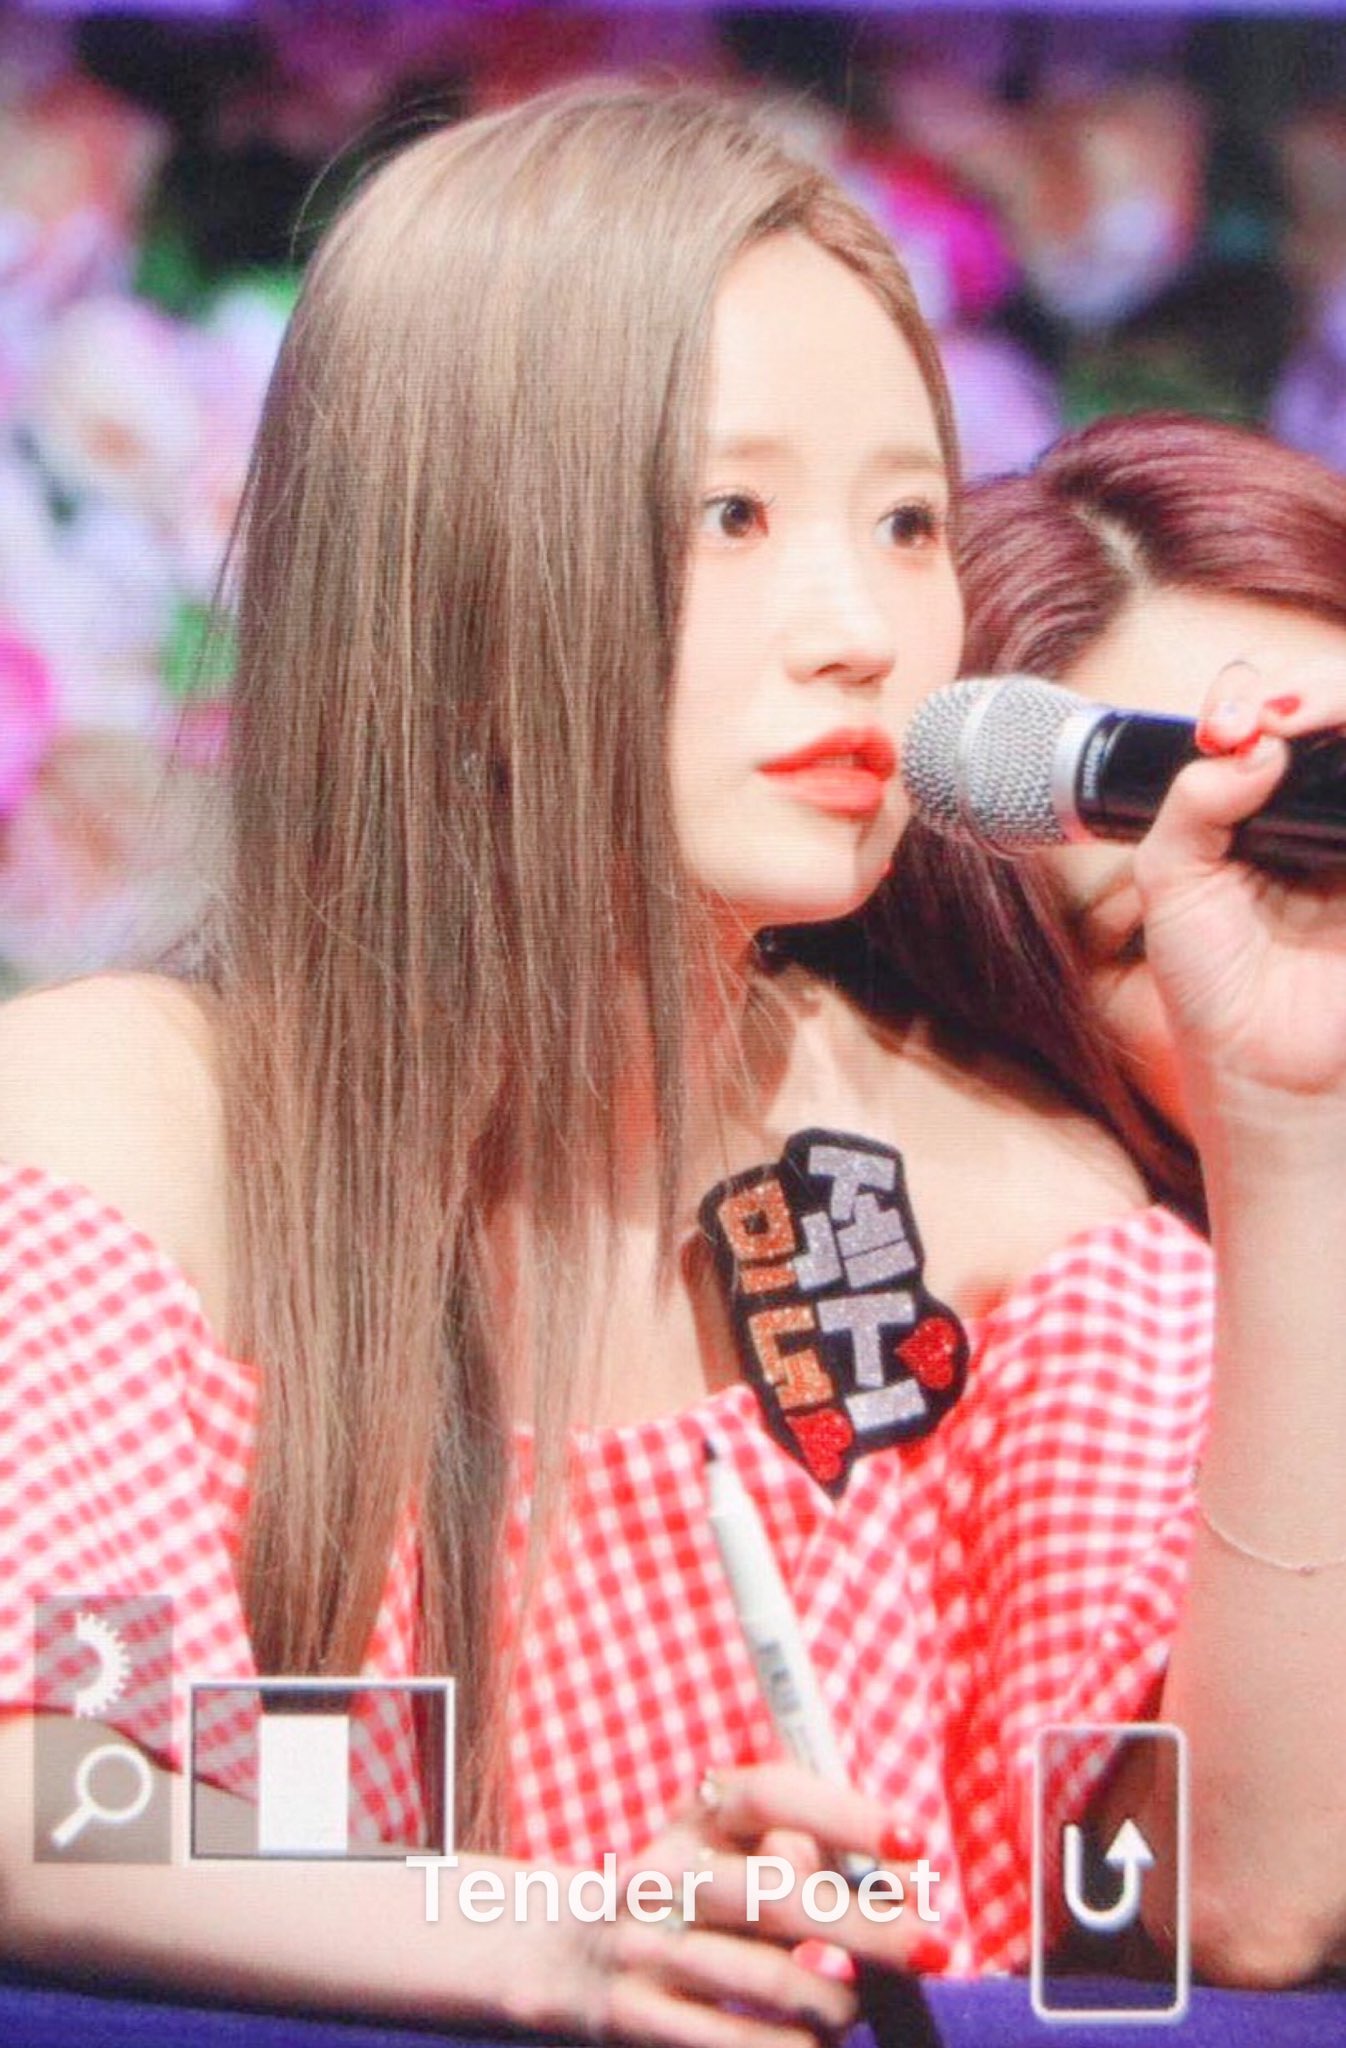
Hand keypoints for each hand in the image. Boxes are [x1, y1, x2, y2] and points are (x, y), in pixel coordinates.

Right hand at [557, 1761, 942, 2046]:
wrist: (567, 1952)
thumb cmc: (691, 1895)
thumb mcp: (726, 1850)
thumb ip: (797, 1853)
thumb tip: (894, 1882)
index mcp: (696, 1816)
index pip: (769, 1795)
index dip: (843, 1815)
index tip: (912, 1844)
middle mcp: (665, 1872)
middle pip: (778, 1894)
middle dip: (869, 1928)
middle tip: (936, 1948)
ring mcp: (646, 1945)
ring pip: (768, 1979)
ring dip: (837, 2001)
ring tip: (860, 2005)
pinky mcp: (634, 2016)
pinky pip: (735, 2043)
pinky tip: (817, 2041)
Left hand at [1133, 661, 1345, 1138]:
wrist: (1269, 1073)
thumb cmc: (1211, 985)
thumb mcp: (1171, 882)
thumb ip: (1194, 804)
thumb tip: (1253, 743)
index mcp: (1254, 805)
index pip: (1266, 712)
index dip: (1251, 694)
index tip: (1229, 727)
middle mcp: (1313, 808)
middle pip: (1333, 708)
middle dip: (1308, 690)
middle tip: (1273, 718)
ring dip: (1342, 707)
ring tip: (1300, 723)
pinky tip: (1343, 761)